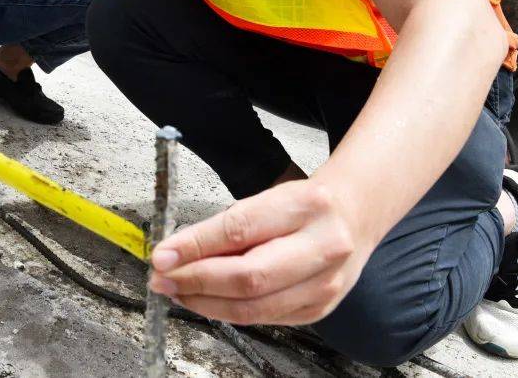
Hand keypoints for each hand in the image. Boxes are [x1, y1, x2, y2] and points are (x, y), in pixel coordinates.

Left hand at [148, 179, 368, 325]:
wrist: (355, 217)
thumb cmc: (305, 205)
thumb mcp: (269, 198)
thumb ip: (227, 226)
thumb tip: (178, 252)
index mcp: (306, 206)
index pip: (240, 230)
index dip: (195, 246)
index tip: (162, 255)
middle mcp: (323, 246)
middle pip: (249, 277)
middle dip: (195, 281)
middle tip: (163, 278)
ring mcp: (325, 284)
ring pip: (255, 306)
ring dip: (206, 302)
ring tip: (177, 291)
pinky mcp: (319, 308)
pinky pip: (264, 318)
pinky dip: (228, 311)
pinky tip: (207, 300)